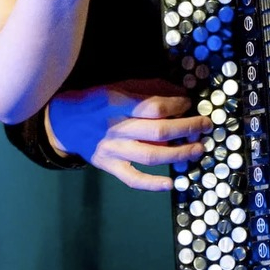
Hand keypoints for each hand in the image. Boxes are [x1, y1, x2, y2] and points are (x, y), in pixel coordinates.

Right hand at [47, 80, 208, 191]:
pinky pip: (133, 178)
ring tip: (198, 150)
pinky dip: (152, 184)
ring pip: (151, 155)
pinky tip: (172, 183)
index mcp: (117, 103)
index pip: (154, 107)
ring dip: (179, 154)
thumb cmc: (97, 101)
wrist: (63, 122)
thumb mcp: (118, 86)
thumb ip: (148, 88)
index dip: (177, 106)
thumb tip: (180, 93)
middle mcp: (116, 127)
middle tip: (206, 126)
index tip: (189, 104)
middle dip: (188, 128)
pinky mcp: (109, 166)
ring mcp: (113, 149)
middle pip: (158, 131)